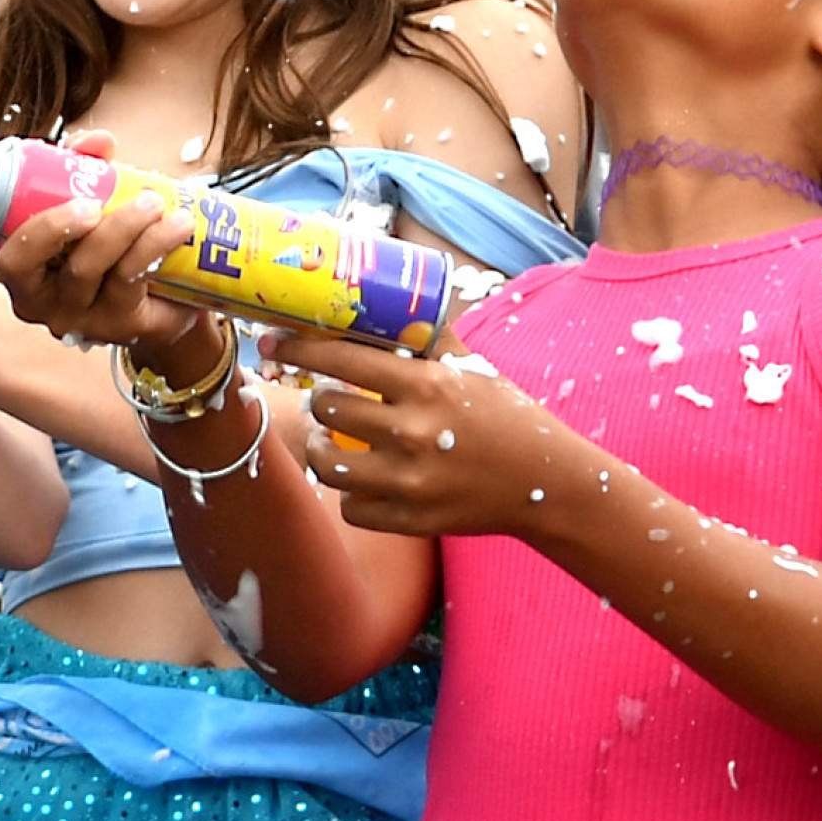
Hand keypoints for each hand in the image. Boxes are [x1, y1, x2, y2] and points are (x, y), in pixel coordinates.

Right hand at [0, 129, 201, 351]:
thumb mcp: (98, 200)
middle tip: (90, 203)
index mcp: (16, 257)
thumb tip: (97, 142)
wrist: (172, 299)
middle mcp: (31, 291)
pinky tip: (177, 226)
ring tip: (153, 202)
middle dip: (50, 226)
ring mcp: (70, 312)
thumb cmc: (119, 245)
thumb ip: (87, 168)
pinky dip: (153, 244)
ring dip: (121, 227)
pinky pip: (129, 279)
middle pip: (18, 261)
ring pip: (84, 267)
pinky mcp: (115, 325)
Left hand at [271, 332, 600, 539]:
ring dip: (320, 448)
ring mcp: (411, 481)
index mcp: (426, 386)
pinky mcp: (412, 520)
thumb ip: (427, 337)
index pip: (341, 359)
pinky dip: (348, 494)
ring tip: (330, 440)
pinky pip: (350, 508)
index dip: (299, 349)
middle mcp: (414, 432)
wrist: (547, 484)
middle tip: (325, 399)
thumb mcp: (472, 368)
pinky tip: (360, 479)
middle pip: (326, 410)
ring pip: (326, 463)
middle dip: (319, 400)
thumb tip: (387, 300)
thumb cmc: (506, 418)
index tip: (274, 341)